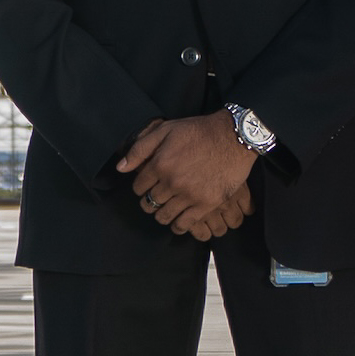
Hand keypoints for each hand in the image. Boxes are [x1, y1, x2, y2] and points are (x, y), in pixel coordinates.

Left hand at [119, 113, 259, 236]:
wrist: (233, 137)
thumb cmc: (200, 131)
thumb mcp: (166, 130)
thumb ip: (140, 148)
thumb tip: (121, 168)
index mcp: (160, 164)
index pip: (139, 187)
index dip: (140, 187)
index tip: (147, 186)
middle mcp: (172, 182)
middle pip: (149, 203)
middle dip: (149, 201)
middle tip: (156, 198)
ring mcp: (189, 195)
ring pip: (163, 216)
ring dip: (161, 214)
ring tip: (166, 209)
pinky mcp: (206, 204)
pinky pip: (184, 224)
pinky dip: (177, 226)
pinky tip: (178, 220)